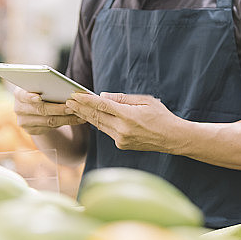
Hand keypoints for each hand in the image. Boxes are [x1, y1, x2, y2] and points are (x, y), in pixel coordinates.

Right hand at [14, 88, 85, 134]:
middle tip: (73, 107)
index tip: (38, 97)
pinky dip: (66, 122)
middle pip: (40, 110)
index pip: (22, 95)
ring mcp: (24, 121)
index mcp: (19, 94)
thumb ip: (48, 88)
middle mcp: (19, 108)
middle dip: (58, 109)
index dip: (29, 97)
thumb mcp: (41, 89)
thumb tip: (68, 89)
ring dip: (66, 118)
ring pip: (48, 121)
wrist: (36, 110)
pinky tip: (77, 120)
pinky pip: (51, 127)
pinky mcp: (31, 130)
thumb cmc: (43, 94)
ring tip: (80, 115)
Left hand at [65, 92, 180, 151]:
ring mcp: (121, 139)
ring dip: (86, 116)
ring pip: (99, 125)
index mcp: (129, 116)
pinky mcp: (122, 145)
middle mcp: (122, 129)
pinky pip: (107, 131)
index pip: (102, 105)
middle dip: (80, 108)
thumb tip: (103, 96)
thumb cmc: (162, 116)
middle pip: (96, 116)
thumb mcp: (146, 101)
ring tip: (74, 108)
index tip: (75, 95)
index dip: (87, 100)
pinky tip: (91, 117)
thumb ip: (123, 98)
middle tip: (68, 101)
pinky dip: (99, 123)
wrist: (172, 138)